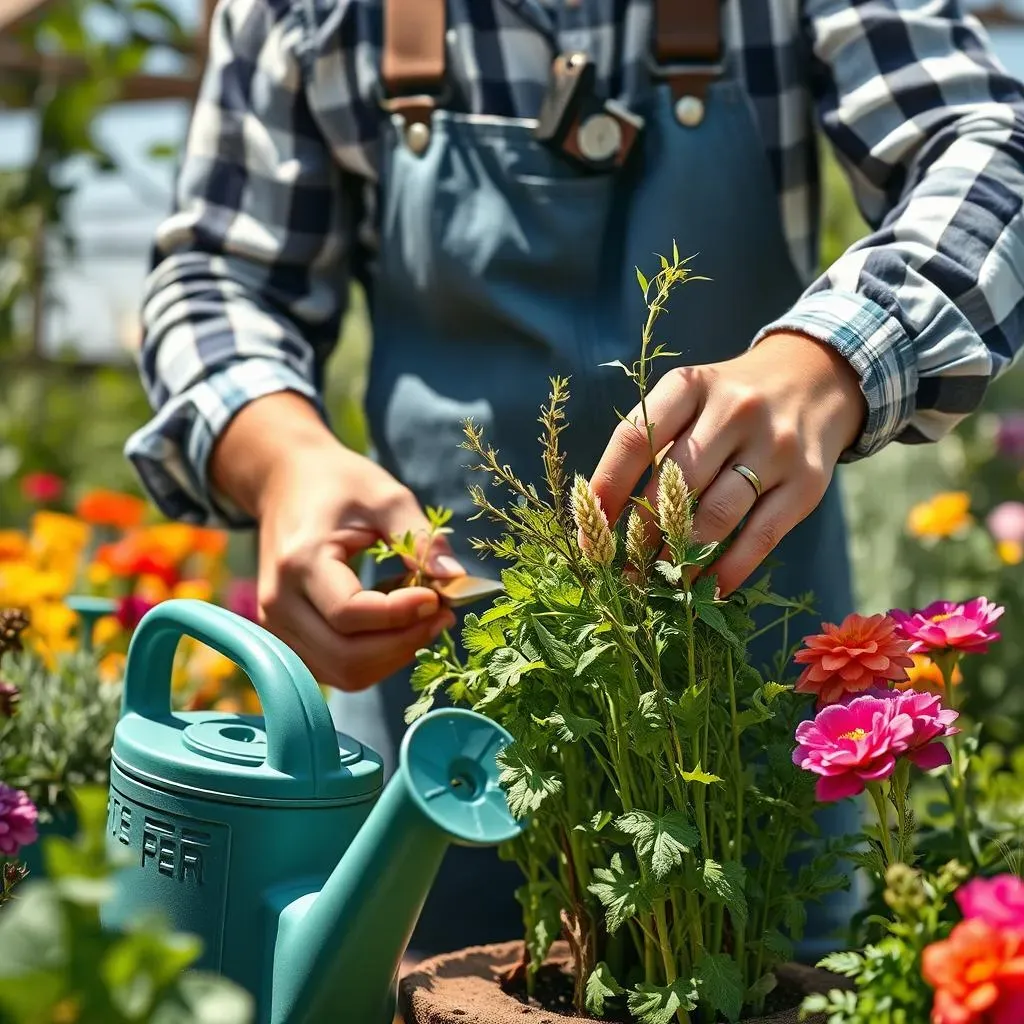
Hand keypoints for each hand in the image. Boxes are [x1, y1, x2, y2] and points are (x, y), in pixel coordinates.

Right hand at [211, 393, 461, 690]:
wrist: (286, 482)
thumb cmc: (338, 483)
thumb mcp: (385, 497)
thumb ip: (420, 539)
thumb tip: (456, 582)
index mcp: (299, 561)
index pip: (350, 613)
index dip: (401, 615)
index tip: (439, 596)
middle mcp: (278, 602)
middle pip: (347, 657)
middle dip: (405, 643)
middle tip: (442, 614)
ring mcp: (277, 625)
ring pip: (344, 672)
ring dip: (394, 654)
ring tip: (422, 616)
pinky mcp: (287, 637)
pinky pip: (337, 668)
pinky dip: (376, 656)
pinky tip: (396, 624)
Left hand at [590, 332, 865, 594]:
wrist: (817, 380)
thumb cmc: (729, 402)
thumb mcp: (691, 399)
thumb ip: (654, 442)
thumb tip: (607, 516)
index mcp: (692, 385)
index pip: (637, 438)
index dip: (608, 485)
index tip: (591, 523)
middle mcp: (735, 409)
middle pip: (676, 482)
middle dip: (644, 530)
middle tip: (625, 563)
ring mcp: (775, 445)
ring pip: (717, 514)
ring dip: (682, 554)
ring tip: (660, 578)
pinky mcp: (807, 482)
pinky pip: (760, 536)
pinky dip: (728, 569)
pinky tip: (707, 589)